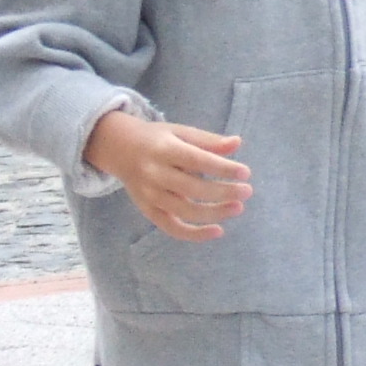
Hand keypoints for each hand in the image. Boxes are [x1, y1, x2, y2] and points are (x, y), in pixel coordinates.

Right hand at [86, 109, 252, 242]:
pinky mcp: (148, 210)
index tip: (245, 172)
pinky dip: (194, 234)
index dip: (222, 168)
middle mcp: (154, 173)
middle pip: (191, 188)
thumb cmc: (158, 139)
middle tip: (247, 191)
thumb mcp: (181, 132)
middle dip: (222, 192)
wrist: (119, 148)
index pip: (197, 160)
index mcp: (164, 149)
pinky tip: (218, 231)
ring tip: (238, 208)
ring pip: (184, 211)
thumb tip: (237, 144)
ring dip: (214, 213)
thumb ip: (208, 140)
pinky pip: (171, 228)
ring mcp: (149, 195)